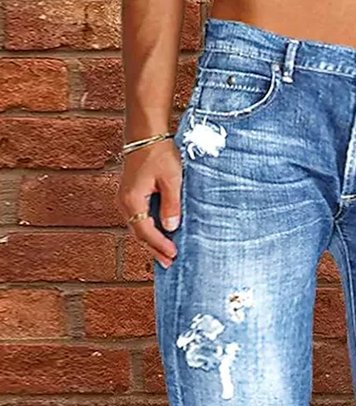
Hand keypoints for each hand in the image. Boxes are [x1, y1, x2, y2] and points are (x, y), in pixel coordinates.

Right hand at [116, 139, 182, 268]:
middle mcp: (124, 202)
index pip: (146, 231)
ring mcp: (125, 199)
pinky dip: (148, 229)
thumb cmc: (158, 152)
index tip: (173, 254)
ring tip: (165, 254)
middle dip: (155, 249)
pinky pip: (138, 218)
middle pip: (139, 233)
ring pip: (138, 227)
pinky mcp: (130, 195)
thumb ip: (171, 205)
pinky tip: (158, 235)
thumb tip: (171, 228)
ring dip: (151, 241)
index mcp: (132, 199)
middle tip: (169, 263)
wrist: (145, 133)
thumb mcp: (171, 179)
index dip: (160, 245)